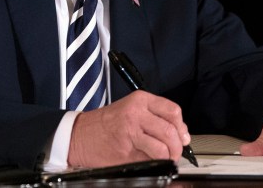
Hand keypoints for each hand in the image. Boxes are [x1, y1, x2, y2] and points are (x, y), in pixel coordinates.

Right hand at [67, 90, 190, 166]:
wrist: (79, 134)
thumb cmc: (106, 123)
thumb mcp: (131, 110)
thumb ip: (155, 118)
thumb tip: (181, 134)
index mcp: (140, 100)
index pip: (173, 111)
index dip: (181, 127)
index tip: (183, 137)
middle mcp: (136, 113)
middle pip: (170, 130)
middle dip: (178, 146)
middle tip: (176, 152)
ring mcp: (130, 132)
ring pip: (162, 146)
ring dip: (169, 156)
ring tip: (166, 158)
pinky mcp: (125, 151)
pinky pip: (150, 159)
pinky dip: (156, 163)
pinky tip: (150, 161)